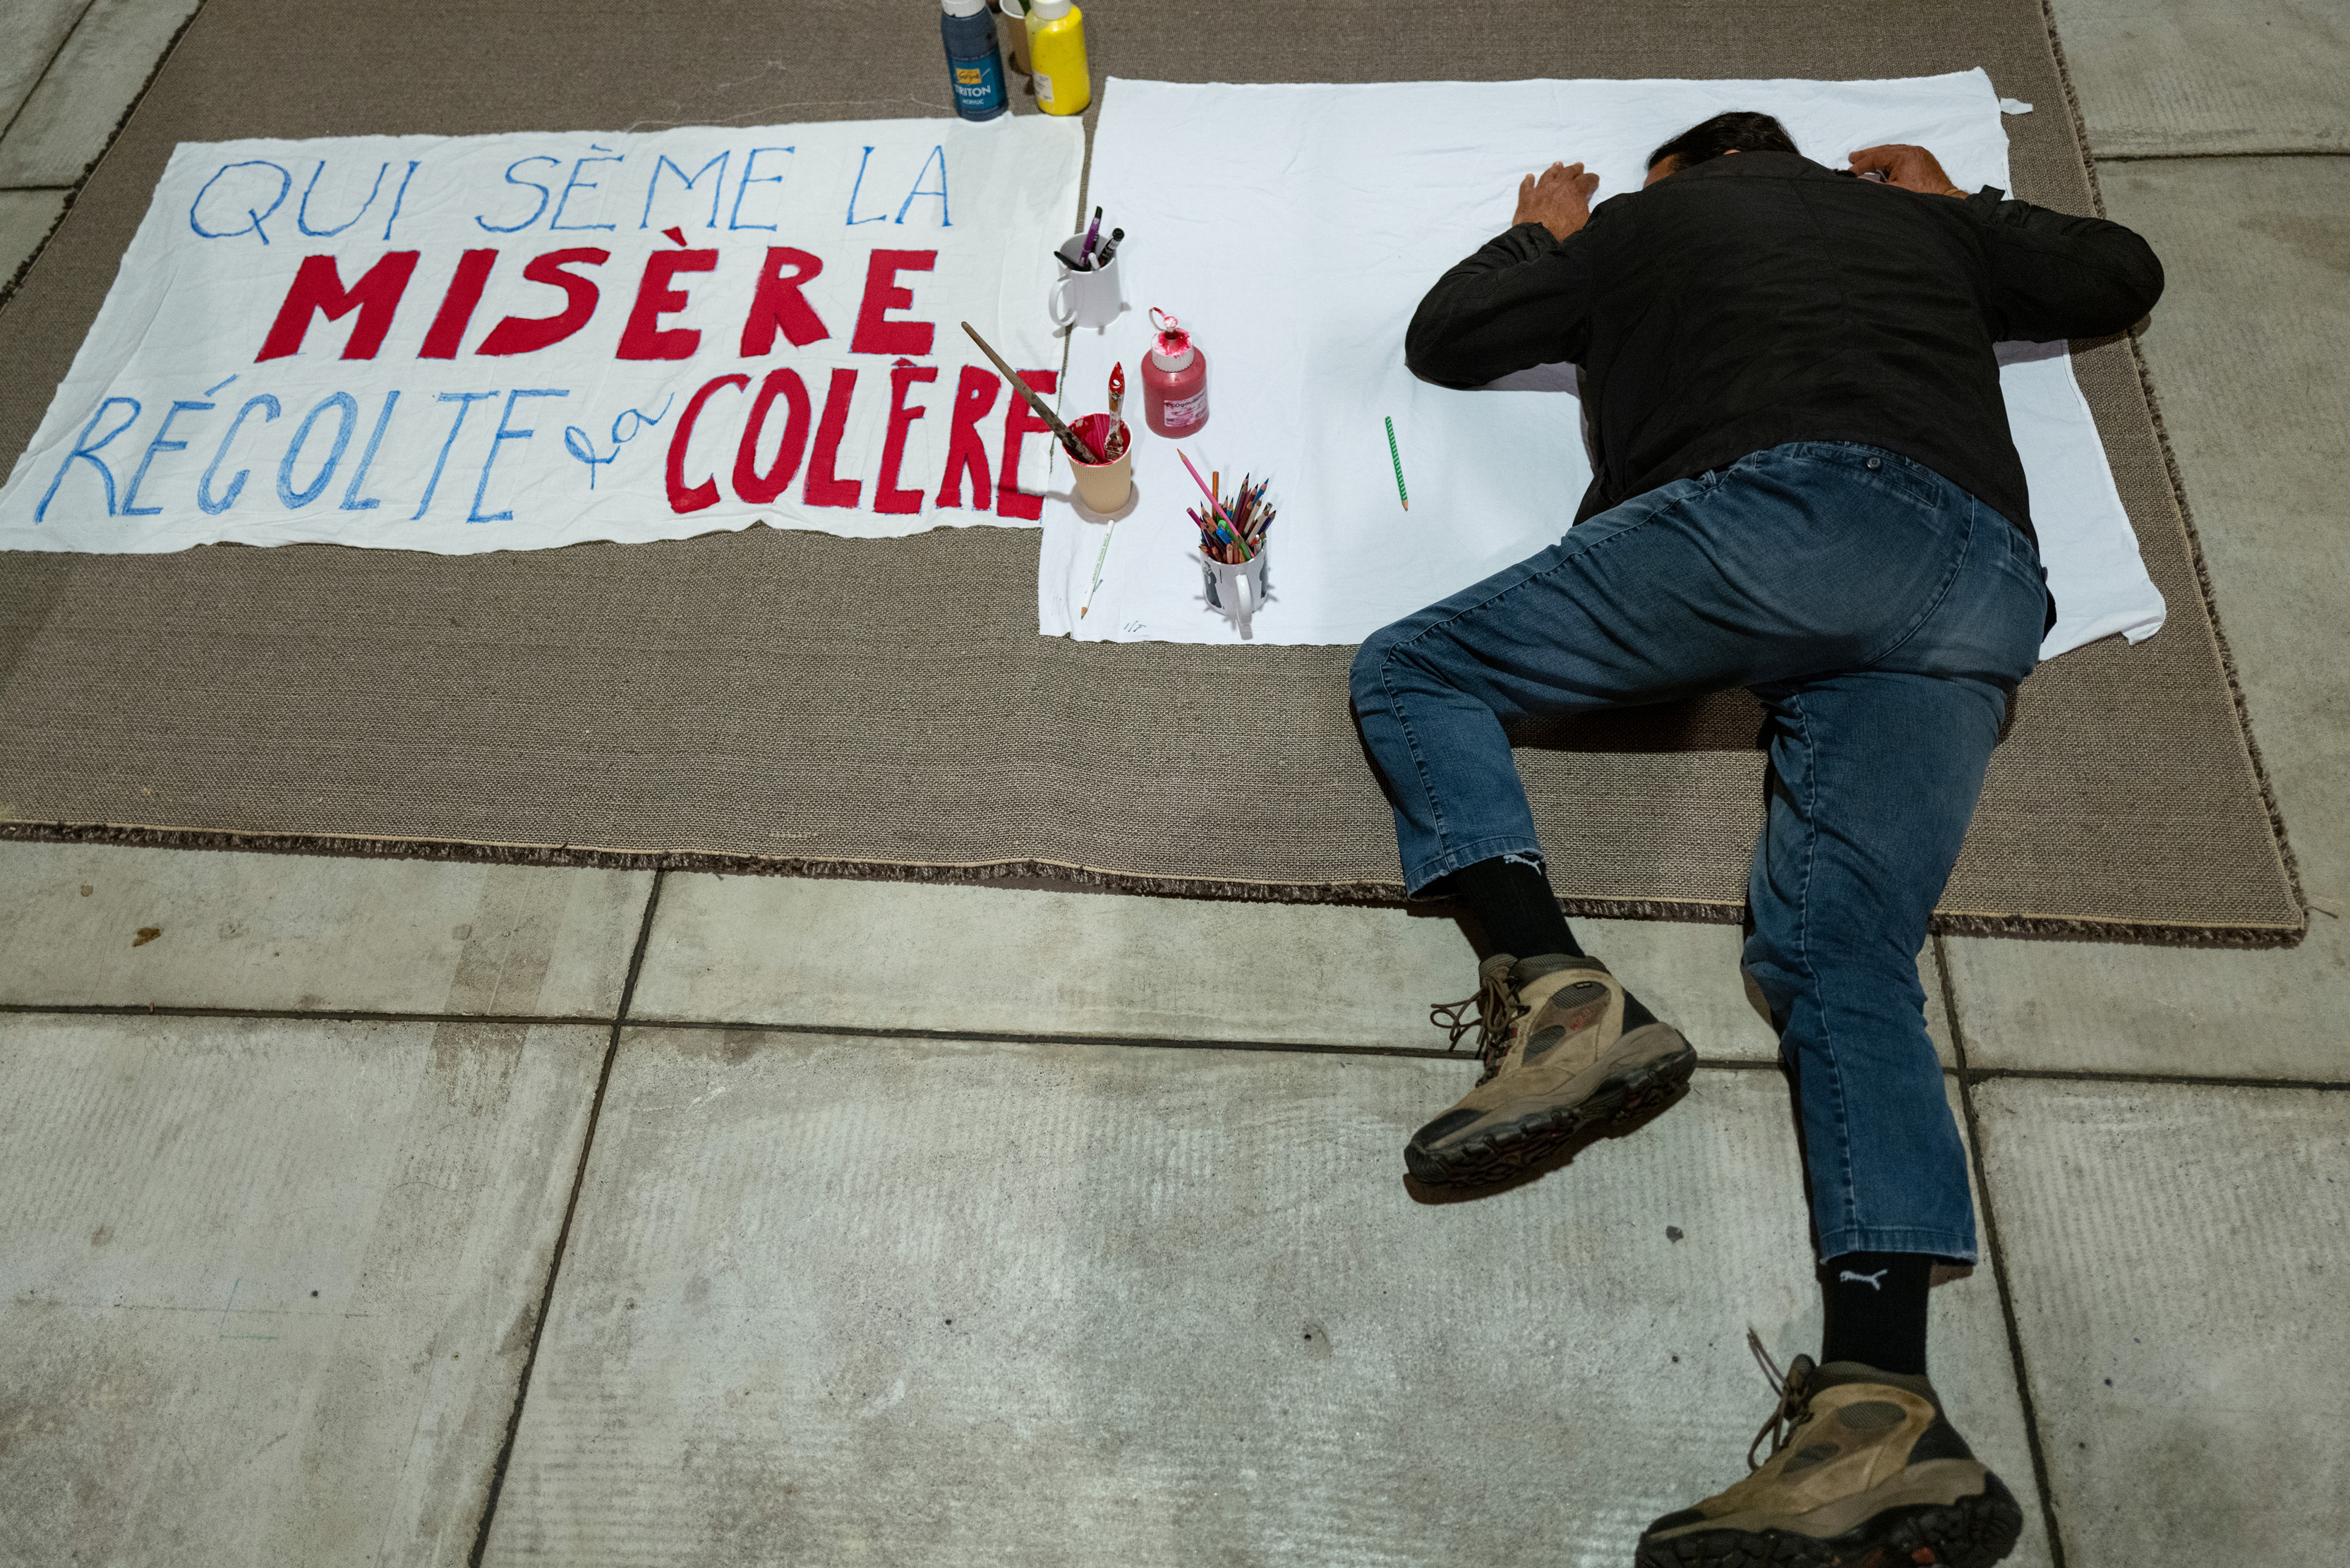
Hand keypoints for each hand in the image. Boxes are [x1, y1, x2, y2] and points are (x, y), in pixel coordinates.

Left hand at [1514, 160, 1600, 240]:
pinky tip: (1529, 177)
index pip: (1587, 180)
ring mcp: (1541, 190)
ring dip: (1555, 169)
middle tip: (1579, 166)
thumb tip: (1595, 211)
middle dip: (1575, 169)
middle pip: (1568, 172)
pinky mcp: (1526, 198)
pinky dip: (1528, 180)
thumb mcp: (1586, 224)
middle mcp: (1558, 186)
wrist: (1539, 240)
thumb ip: (1592, 214)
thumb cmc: (1565, 234)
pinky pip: (1527, 185)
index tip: (1595, 180)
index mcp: (1574, 191)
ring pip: (1549, 175)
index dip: (1592, 179)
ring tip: (1558, 165)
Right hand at [1848, 144, 1968, 197]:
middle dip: (1867, 155)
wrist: (1945, 201)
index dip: (1860, 165)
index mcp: (1904, 156)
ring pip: (1893, 151)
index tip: (1848, 173)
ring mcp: (1920, 154)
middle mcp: (1912, 151)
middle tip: (1852, 157)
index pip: (1875, 157)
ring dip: (1879, 156)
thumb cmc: (1921, 198)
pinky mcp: (1924, 160)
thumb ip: (1873, 185)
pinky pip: (1903, 155)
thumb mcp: (1893, 192)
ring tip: (1865, 159)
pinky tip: (1884, 164)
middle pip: (1884, 150)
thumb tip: (1857, 181)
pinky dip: (1890, 158)